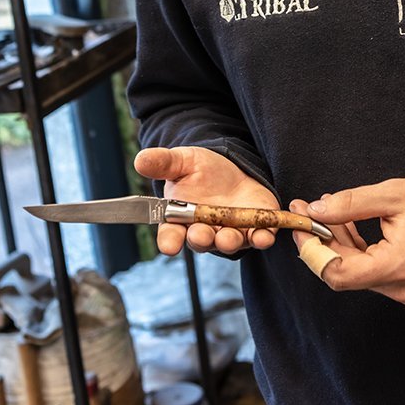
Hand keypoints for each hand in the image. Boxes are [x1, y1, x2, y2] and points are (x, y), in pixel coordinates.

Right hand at [134, 146, 278, 255]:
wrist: (233, 169)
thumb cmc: (202, 169)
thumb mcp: (182, 161)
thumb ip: (163, 163)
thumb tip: (140, 160)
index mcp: (181, 219)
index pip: (171, 235)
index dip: (169, 241)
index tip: (169, 245)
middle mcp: (205, 231)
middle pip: (200, 241)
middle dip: (200, 238)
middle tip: (200, 233)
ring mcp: (231, 232)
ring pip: (229, 243)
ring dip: (229, 242)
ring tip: (228, 237)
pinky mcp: (256, 228)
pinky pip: (260, 238)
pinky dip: (262, 238)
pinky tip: (264, 236)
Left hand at [291, 176, 404, 304]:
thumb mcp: (391, 195)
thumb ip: (349, 204)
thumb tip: (314, 211)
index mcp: (396, 266)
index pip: (338, 274)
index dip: (313, 250)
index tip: (299, 226)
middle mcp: (400, 287)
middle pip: (344, 272)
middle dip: (321, 240)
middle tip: (306, 208)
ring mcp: (404, 290)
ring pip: (355, 271)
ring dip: (337, 242)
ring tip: (327, 209)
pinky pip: (370, 270)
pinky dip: (355, 249)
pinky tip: (347, 223)